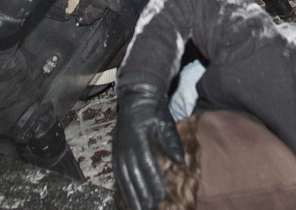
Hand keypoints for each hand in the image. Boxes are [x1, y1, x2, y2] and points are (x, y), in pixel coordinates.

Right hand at [113, 81, 183, 209]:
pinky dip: (122, 185)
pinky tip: (127, 195)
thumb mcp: (165, 121)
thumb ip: (171, 141)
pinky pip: (117, 171)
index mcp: (137, 136)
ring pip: (122, 174)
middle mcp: (124, 144)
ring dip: (129, 192)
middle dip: (140, 192)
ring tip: (137, 207)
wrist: (136, 96)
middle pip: (132, 173)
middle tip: (148, 208)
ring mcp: (118, 147)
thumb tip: (180, 161)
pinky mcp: (115, 149)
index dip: (152, 180)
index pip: (146, 163)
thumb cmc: (154, 109)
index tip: (160, 195)